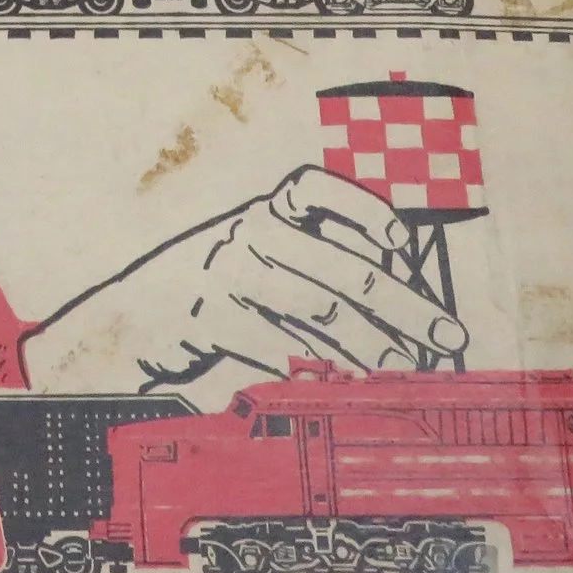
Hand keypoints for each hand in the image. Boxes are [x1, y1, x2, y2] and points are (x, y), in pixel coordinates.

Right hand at [22, 166, 467, 395]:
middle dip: (403, 307)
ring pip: (316, 310)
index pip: (318, 188)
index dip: (367, 211)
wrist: (127, 322)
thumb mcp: (255, 257)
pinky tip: (342, 384)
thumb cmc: (208, 292)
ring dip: (370, 345)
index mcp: (262, 209)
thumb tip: (396, 290)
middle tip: (445, 338)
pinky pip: (276, 344)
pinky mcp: (207, 315)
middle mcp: (247, 232)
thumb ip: (312, 261)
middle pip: (339, 267)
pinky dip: (315, 368)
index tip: (404, 245)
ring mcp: (225, 272)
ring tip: (405, 371)